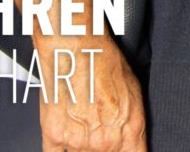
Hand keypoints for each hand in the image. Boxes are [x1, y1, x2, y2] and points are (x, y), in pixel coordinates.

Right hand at [35, 35, 144, 151]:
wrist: (76, 49)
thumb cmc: (105, 62)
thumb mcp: (134, 91)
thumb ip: (131, 121)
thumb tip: (130, 137)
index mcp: (131, 128)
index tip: (122, 150)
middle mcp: (106, 141)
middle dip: (105, 150)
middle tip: (98, 132)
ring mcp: (79, 142)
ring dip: (84, 149)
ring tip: (83, 128)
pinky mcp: (55, 136)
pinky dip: (62, 151)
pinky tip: (66, 140)